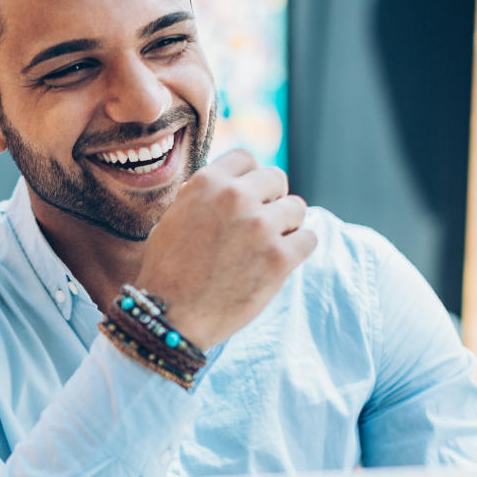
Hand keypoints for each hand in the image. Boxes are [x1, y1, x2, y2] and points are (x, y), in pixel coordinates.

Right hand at [134, 148, 316, 348]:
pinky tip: (278, 261)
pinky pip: (309, 239)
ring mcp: (260, 227)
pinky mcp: (279, 258)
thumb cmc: (166, 272)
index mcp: (206, 183)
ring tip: (266, 247)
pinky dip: (298, 249)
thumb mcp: (172, 220)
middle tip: (259, 225)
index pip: (246, 158)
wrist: (171, 317)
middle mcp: (235, 197)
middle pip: (276, 178)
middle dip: (270, 199)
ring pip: (296, 208)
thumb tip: (227, 183)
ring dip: (286, 226)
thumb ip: (201, 197)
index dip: (249, 177)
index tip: (248, 196)